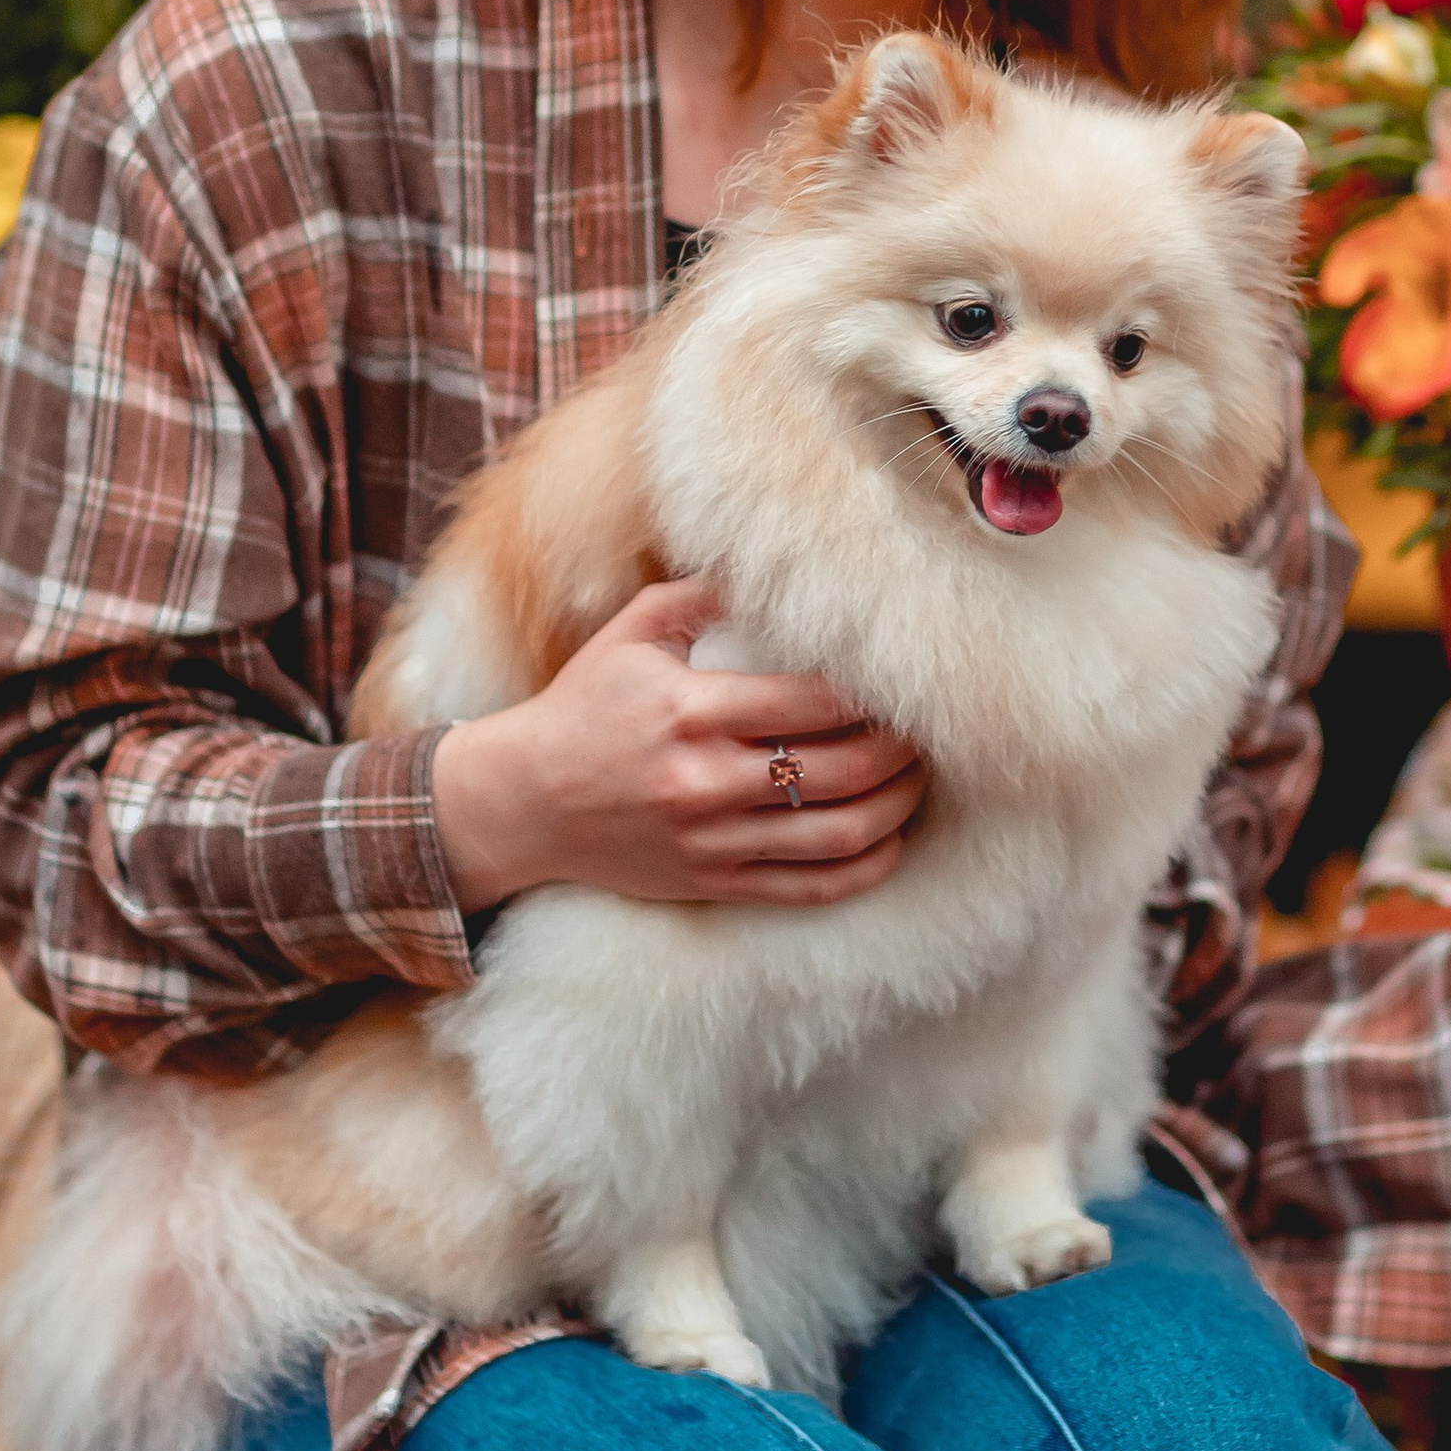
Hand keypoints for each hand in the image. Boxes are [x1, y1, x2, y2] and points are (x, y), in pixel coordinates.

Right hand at [428, 578, 925, 915]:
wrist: (523, 802)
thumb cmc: (584, 705)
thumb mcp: (634, 632)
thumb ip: (707, 593)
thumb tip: (782, 563)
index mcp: (692, 711)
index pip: (816, 700)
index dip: (876, 690)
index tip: (905, 675)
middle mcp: (706, 781)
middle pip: (843, 769)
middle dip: (903, 747)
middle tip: (926, 725)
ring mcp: (713, 841)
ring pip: (840, 834)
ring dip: (898, 805)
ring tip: (918, 778)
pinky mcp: (714, 883)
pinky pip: (812, 888)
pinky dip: (866, 866)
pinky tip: (889, 838)